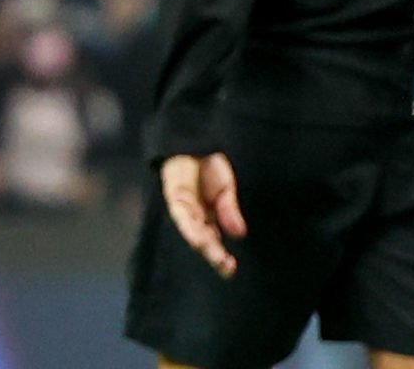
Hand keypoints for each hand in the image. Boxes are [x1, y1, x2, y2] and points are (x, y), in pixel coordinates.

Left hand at [160, 153, 246, 277]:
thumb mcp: (226, 189)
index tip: (231, 269)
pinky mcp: (174, 200)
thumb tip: (240, 234)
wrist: (194, 143)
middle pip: (202, 241)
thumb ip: (229, 211)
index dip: (220, 256)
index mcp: (206, 217)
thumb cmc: (209, 166)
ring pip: (193, 233)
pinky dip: (193, 229)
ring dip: (205, 246)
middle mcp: (193, 217)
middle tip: (227, 269)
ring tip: (218, 257)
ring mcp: (183, 210)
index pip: (212, 240)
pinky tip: (202, 239)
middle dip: (213, 256)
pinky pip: (184, 218)